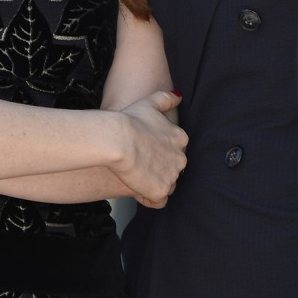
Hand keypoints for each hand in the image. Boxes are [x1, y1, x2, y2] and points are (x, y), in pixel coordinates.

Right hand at [111, 90, 187, 208]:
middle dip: (158, 169)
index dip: (158, 152)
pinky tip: (136, 189)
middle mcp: (181, 159)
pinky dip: (148, 198)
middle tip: (139, 163)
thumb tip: (178, 96)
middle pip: (172, 169)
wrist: (116, 139)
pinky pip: (158, 201)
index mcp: (180, 139)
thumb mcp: (149, 102)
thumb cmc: (129, 120)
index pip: (175, 150)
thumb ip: (166, 98)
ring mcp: (172, 176)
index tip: (145, 150)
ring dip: (153, 183)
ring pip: (166, 185)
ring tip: (135, 175)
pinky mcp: (160, 191)